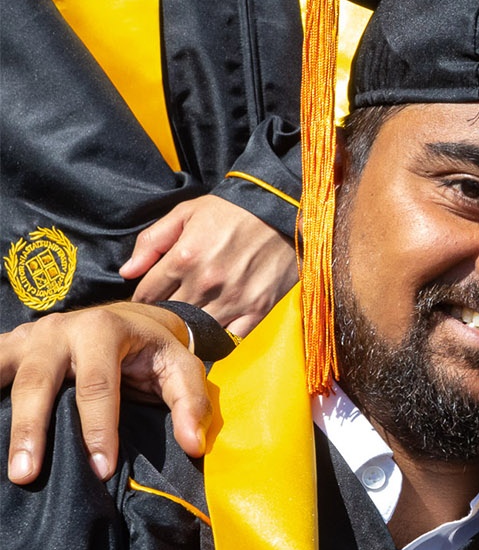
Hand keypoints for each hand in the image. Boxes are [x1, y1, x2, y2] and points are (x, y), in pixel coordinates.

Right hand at [2, 303, 209, 484]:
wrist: (129, 316)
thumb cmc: (155, 349)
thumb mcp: (182, 367)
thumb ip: (191, 404)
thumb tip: (194, 446)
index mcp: (104, 329)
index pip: (98, 386)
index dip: (99, 430)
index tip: (100, 471)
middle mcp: (60, 329)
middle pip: (39, 382)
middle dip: (32, 430)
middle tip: (26, 475)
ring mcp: (30, 336)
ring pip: (8, 377)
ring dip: (4, 421)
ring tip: (6, 464)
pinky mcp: (12, 346)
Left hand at [121, 195, 297, 336]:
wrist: (281, 211)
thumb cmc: (230, 211)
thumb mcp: (184, 214)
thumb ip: (151, 242)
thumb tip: (127, 272)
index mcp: (183, 258)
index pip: (147, 294)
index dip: (144, 298)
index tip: (149, 299)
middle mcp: (206, 283)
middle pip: (170, 314)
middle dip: (164, 314)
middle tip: (167, 310)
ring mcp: (233, 299)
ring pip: (198, 330)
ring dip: (190, 327)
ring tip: (189, 320)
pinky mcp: (258, 308)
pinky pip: (231, 338)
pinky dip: (220, 338)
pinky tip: (215, 329)